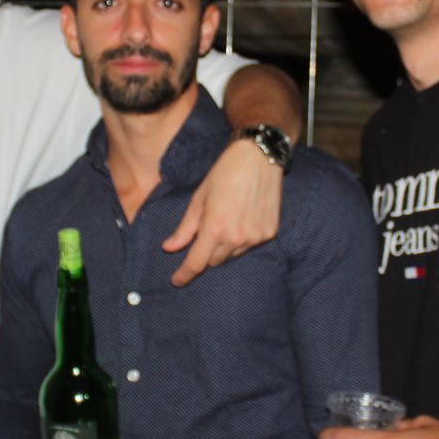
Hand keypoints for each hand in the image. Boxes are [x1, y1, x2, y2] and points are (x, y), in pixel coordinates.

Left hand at [163, 137, 281, 286]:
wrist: (259, 158)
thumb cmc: (224, 173)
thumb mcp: (199, 199)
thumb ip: (185, 228)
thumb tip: (169, 248)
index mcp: (215, 229)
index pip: (196, 263)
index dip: (184, 274)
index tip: (177, 281)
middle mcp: (236, 238)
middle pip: (214, 261)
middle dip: (205, 252)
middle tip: (206, 231)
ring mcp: (255, 237)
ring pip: (233, 255)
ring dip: (225, 246)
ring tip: (227, 220)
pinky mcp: (269, 233)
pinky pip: (250, 246)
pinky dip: (242, 239)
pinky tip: (243, 218)